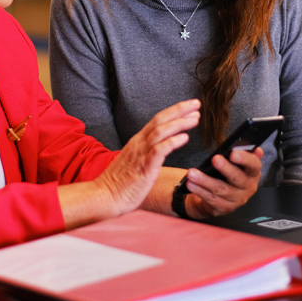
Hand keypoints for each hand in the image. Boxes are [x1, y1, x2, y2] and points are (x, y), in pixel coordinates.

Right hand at [95, 99, 200, 215]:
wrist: (105, 196)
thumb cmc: (120, 183)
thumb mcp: (135, 162)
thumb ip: (146, 153)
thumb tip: (160, 150)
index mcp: (138, 142)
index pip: (157, 120)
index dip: (174, 112)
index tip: (190, 107)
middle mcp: (139, 144)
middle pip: (160, 120)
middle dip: (179, 110)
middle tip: (197, 104)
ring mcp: (140, 154)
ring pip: (160, 131)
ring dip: (179, 123)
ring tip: (195, 118)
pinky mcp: (144, 167)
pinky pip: (159, 150)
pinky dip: (172, 141)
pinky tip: (184, 137)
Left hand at [184, 146, 262, 217]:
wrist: (220, 195)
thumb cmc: (228, 174)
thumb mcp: (235, 163)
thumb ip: (240, 153)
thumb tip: (244, 144)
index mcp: (252, 173)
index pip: (254, 165)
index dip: (245, 159)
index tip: (233, 153)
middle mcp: (248, 187)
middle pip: (237, 178)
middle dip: (225, 168)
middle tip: (215, 159)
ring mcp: (237, 200)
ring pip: (220, 189)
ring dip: (205, 180)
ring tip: (192, 173)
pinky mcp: (224, 208)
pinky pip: (211, 199)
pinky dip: (199, 190)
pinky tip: (190, 184)